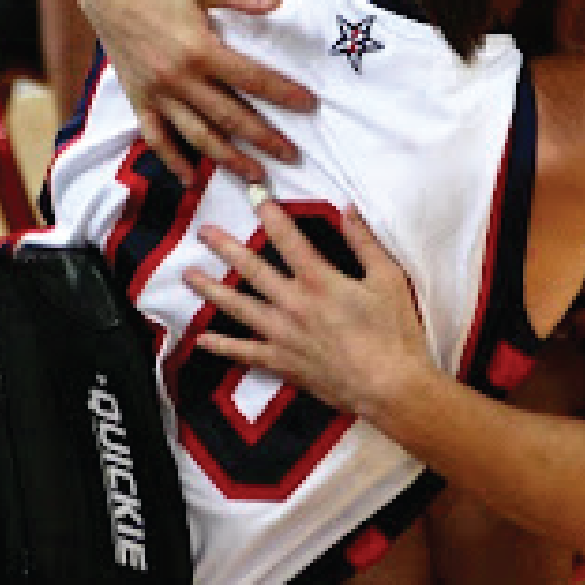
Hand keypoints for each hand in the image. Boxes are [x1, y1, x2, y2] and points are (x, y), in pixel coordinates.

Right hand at [80, 0, 315, 184]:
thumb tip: (278, 0)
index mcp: (200, 50)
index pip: (252, 79)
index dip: (283, 93)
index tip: (308, 105)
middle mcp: (180, 79)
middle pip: (230, 117)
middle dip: (264, 139)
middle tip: (290, 155)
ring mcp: (158, 93)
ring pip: (197, 136)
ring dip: (227, 159)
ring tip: (253, 174)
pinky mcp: (138, 98)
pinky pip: (156, 137)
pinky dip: (172, 160)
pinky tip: (189, 178)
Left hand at [184, 199, 433, 420]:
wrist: (390, 387)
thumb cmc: (395, 333)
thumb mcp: (388, 279)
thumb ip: (365, 243)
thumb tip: (349, 210)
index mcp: (320, 281)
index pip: (288, 239)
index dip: (270, 215)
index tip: (255, 197)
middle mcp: (294, 304)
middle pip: (252, 269)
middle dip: (225, 247)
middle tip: (203, 232)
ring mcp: (283, 335)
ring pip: (239, 307)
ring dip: (212, 290)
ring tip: (189, 276)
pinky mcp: (283, 363)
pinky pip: (245, 352)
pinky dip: (222, 346)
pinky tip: (202, 339)